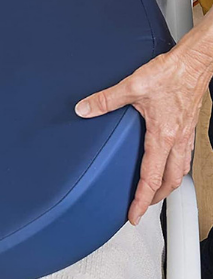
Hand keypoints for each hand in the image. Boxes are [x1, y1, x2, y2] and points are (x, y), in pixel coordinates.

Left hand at [74, 43, 210, 224]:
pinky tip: (167, 160)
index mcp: (162, 136)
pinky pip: (185, 155)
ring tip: (155, 190)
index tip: (134, 216)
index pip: (151, 178)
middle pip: (170, 181)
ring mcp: (185, 134)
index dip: (141, 200)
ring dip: (167, 184)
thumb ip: (106, 100)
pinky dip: (175, 166)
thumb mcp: (132, 86)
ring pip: (180, 170)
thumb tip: (84, 109)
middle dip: (157, 198)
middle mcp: (177, 140)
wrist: (195, 62)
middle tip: (143, 207)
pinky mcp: (188, 125)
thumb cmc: (170, 73)